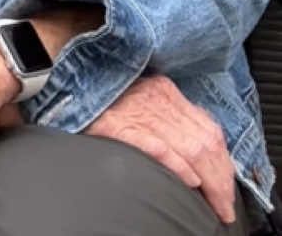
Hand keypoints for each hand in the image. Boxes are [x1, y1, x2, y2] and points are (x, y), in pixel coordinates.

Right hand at [85, 74, 234, 225]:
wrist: (67, 86)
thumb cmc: (104, 101)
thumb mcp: (144, 101)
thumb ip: (171, 117)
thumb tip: (202, 148)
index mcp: (165, 90)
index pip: (208, 129)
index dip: (224, 163)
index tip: (227, 190)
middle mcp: (156, 96)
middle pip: (203, 140)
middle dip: (220, 178)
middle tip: (223, 205)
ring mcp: (138, 109)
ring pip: (187, 146)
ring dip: (207, 180)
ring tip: (213, 202)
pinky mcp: (118, 124)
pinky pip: (157, 145)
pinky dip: (177, 165)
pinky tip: (188, 180)